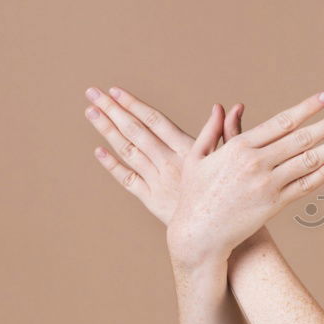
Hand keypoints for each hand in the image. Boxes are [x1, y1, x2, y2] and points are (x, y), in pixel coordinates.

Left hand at [83, 86, 244, 226]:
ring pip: (127, 152)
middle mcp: (168, 164)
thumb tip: (232, 107)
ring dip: (107, 131)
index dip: (133, 105)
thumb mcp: (232, 160)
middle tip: (92, 93)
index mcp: (187, 151)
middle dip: (112, 110)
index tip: (115, 91)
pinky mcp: (151, 200)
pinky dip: (112, 165)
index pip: (154, 121)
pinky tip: (99, 151)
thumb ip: (229, 131)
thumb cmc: (232, 194)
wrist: (221, 232)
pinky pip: (127, 179)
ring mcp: (157, 182)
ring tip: (91, 113)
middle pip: (135, 132)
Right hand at [166, 91, 323, 268]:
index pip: (282, 122)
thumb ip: (212, 131)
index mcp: (239, 147)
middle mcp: (256, 163)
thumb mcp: (196, 158)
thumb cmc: (195, 194)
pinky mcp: (275, 205)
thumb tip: (223, 106)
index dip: (307, 108)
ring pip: (309, 161)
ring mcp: (268, 185)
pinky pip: (306, 186)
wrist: (199, 234)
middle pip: (302, 138)